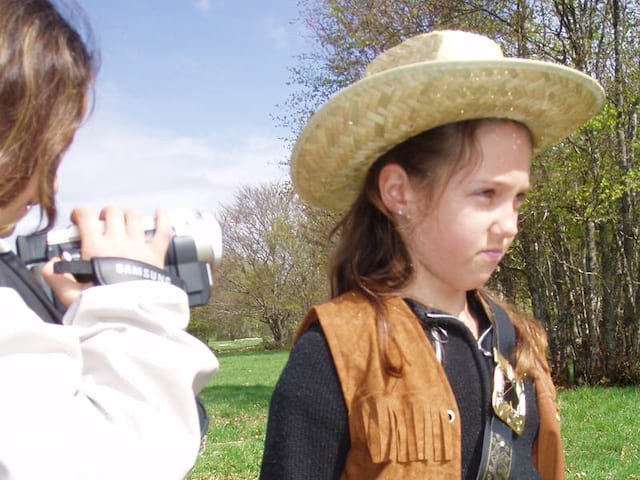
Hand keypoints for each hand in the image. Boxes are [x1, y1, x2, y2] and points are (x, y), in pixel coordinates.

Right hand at [42, 207, 172, 306]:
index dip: (80, 213)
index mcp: (96, 247)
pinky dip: (162, 219)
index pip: (86, 217)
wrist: (131, 318)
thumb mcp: (71, 297)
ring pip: (134, 217)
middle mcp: (118, 241)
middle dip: (105, 214)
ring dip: (127, 215)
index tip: (78, 220)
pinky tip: (159, 213)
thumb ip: (57, 278)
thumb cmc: (101, 306)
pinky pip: (163, 230)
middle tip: (103, 225)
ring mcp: (139, 245)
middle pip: (113, 212)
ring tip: (124, 222)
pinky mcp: (156, 254)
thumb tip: (50, 264)